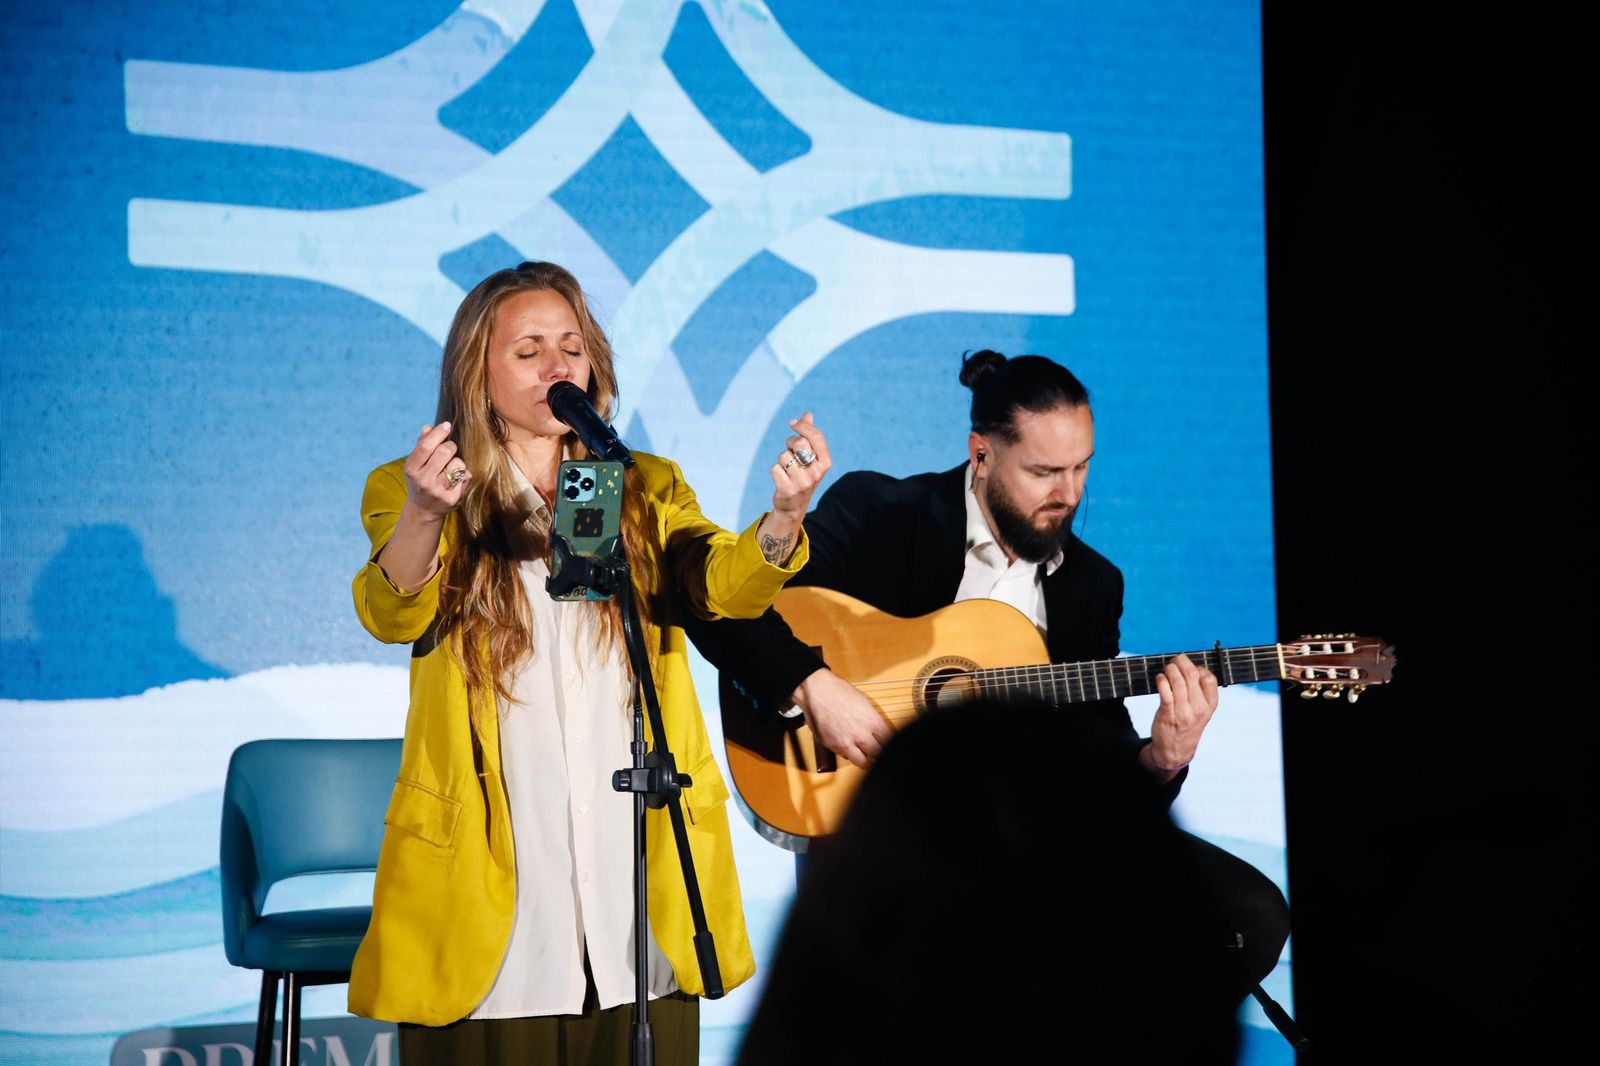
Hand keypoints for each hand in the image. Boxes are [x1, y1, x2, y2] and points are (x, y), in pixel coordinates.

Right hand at [403, 422, 470, 514]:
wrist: (424, 510)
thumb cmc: (420, 480)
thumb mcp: (415, 464)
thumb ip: (421, 445)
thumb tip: (428, 427)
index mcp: (411, 469)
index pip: (426, 446)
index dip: (438, 433)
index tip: (446, 425)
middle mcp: (424, 481)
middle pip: (445, 451)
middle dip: (450, 446)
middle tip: (449, 449)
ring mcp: (438, 491)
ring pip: (458, 463)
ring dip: (458, 461)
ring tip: (450, 468)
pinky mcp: (453, 499)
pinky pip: (466, 476)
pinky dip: (464, 474)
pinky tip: (456, 480)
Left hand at [768, 413, 831, 518]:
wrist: (794, 506)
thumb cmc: (802, 475)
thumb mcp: (810, 457)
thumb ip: (810, 436)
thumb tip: (808, 415)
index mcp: (825, 463)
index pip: (817, 437)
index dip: (803, 426)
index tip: (793, 423)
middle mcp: (816, 473)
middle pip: (799, 443)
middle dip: (790, 442)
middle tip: (790, 450)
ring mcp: (803, 482)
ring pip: (784, 456)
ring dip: (782, 459)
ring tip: (787, 469)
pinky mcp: (788, 489)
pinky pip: (775, 468)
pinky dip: (775, 470)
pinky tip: (781, 479)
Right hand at [793, 668, 892, 767]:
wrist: (817, 690)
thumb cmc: (840, 691)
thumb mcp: (865, 703)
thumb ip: (873, 721)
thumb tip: (880, 732)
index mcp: (872, 722)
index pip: (889, 741)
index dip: (890, 744)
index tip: (888, 744)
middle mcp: (861, 734)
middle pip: (878, 755)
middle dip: (878, 753)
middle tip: (877, 751)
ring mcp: (846, 742)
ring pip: (862, 762)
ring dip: (864, 759)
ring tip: (863, 753)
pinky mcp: (832, 745)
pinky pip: (844, 756)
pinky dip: (847, 754)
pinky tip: (847, 745)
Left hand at [1146, 653, 1218, 772]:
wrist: (1175, 750)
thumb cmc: (1188, 726)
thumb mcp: (1202, 712)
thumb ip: (1201, 693)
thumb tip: (1192, 667)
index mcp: (1210, 705)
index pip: (1210, 678)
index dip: (1199, 667)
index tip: (1190, 668)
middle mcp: (1199, 708)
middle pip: (1192, 675)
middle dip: (1182, 662)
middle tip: (1175, 660)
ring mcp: (1183, 712)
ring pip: (1178, 681)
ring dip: (1170, 669)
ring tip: (1167, 668)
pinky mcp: (1167, 714)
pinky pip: (1165, 692)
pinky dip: (1161, 680)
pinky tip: (1160, 678)